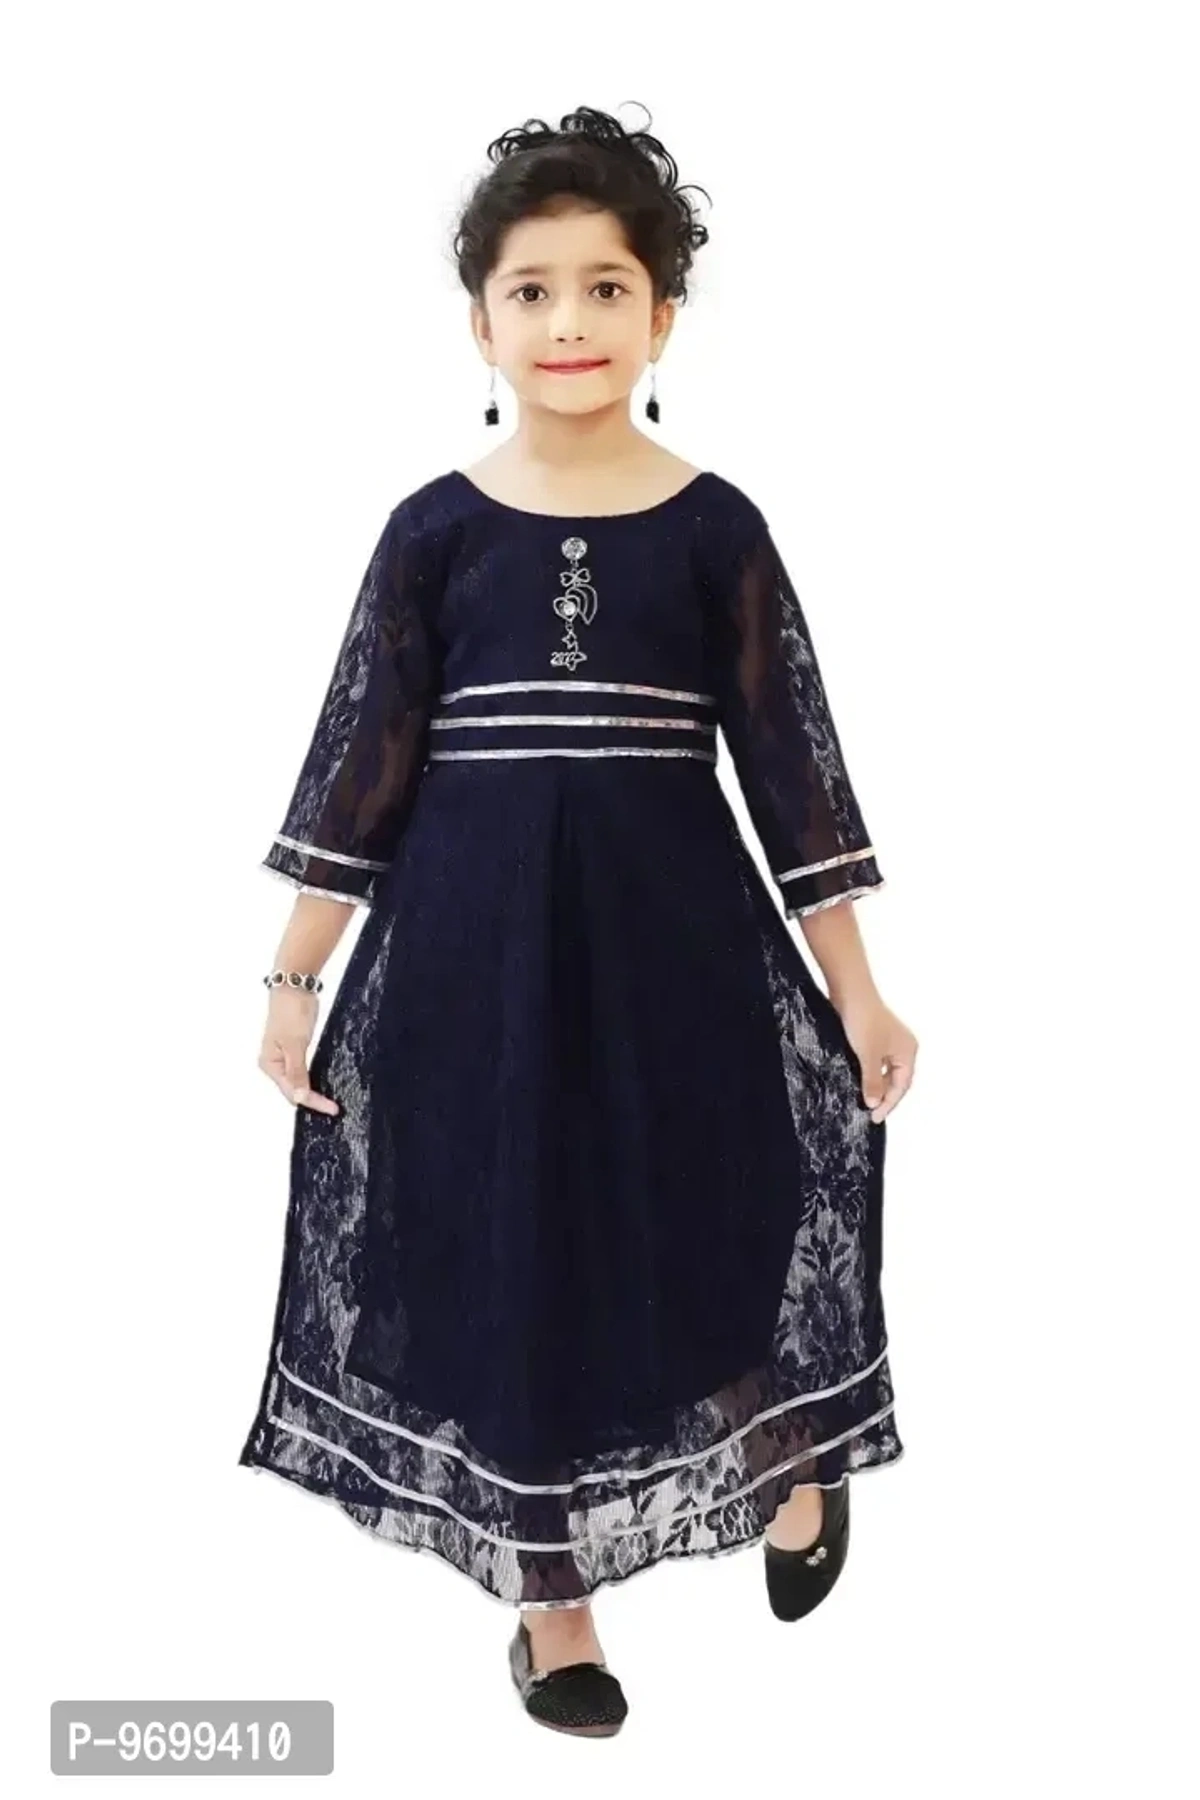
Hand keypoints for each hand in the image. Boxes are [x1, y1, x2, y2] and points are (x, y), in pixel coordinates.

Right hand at [258, 989, 339, 1114]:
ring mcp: (284, 1057)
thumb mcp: (295, 1044)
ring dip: (313, 1091)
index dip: (312, 1102)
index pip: (292, 1092)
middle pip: (294, 1090)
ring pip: (300, 1082)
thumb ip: (297, 1071)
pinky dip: (314, 1079)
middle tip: (334, 1109)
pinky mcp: (296, 1049)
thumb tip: (299, 1096)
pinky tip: (324, 1085)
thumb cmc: (290, 1011)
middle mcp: (274, 1064)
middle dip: (312, 1100)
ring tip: (330, 1103)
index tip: (331, 1109)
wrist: (295, 985)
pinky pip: (304, 1071)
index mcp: (269, 1064)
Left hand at [831, 993, 917, 1123]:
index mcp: (908, 1051)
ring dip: (876, 1085)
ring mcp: (889, 1041)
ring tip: (863, 1100)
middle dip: (883, 1096)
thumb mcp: (867, 1056)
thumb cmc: (863, 1020)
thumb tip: (873, 1103)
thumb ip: (872, 1082)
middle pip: (896, 1079)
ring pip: (885, 1071)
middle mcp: (902, 1047)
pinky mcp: (875, 1036)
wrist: (850, 992)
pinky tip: (858, 1080)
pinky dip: (869, 1073)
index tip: (875, 1118)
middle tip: (868, 1112)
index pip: (902, 1086)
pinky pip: (876, 1062)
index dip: (889, 1103)